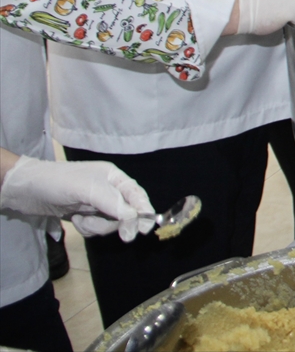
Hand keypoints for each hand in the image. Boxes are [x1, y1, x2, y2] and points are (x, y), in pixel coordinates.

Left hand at [0, 156, 153, 241]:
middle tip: (125, 237)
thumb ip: (112, 203)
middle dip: (118, 223)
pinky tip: (75, 221)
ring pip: (110, 223)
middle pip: (126, 212)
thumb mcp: (87, 190)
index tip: (148, 228)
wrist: (26, 191)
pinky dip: (87, 228)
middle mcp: (108, 190)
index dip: (144, 210)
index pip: (136, 194)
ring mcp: (96, 204)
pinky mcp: (84, 215)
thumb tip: (134, 218)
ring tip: (81, 220)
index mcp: (113, 177)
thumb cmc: (58, 183)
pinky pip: (96, 228)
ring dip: (97, 226)